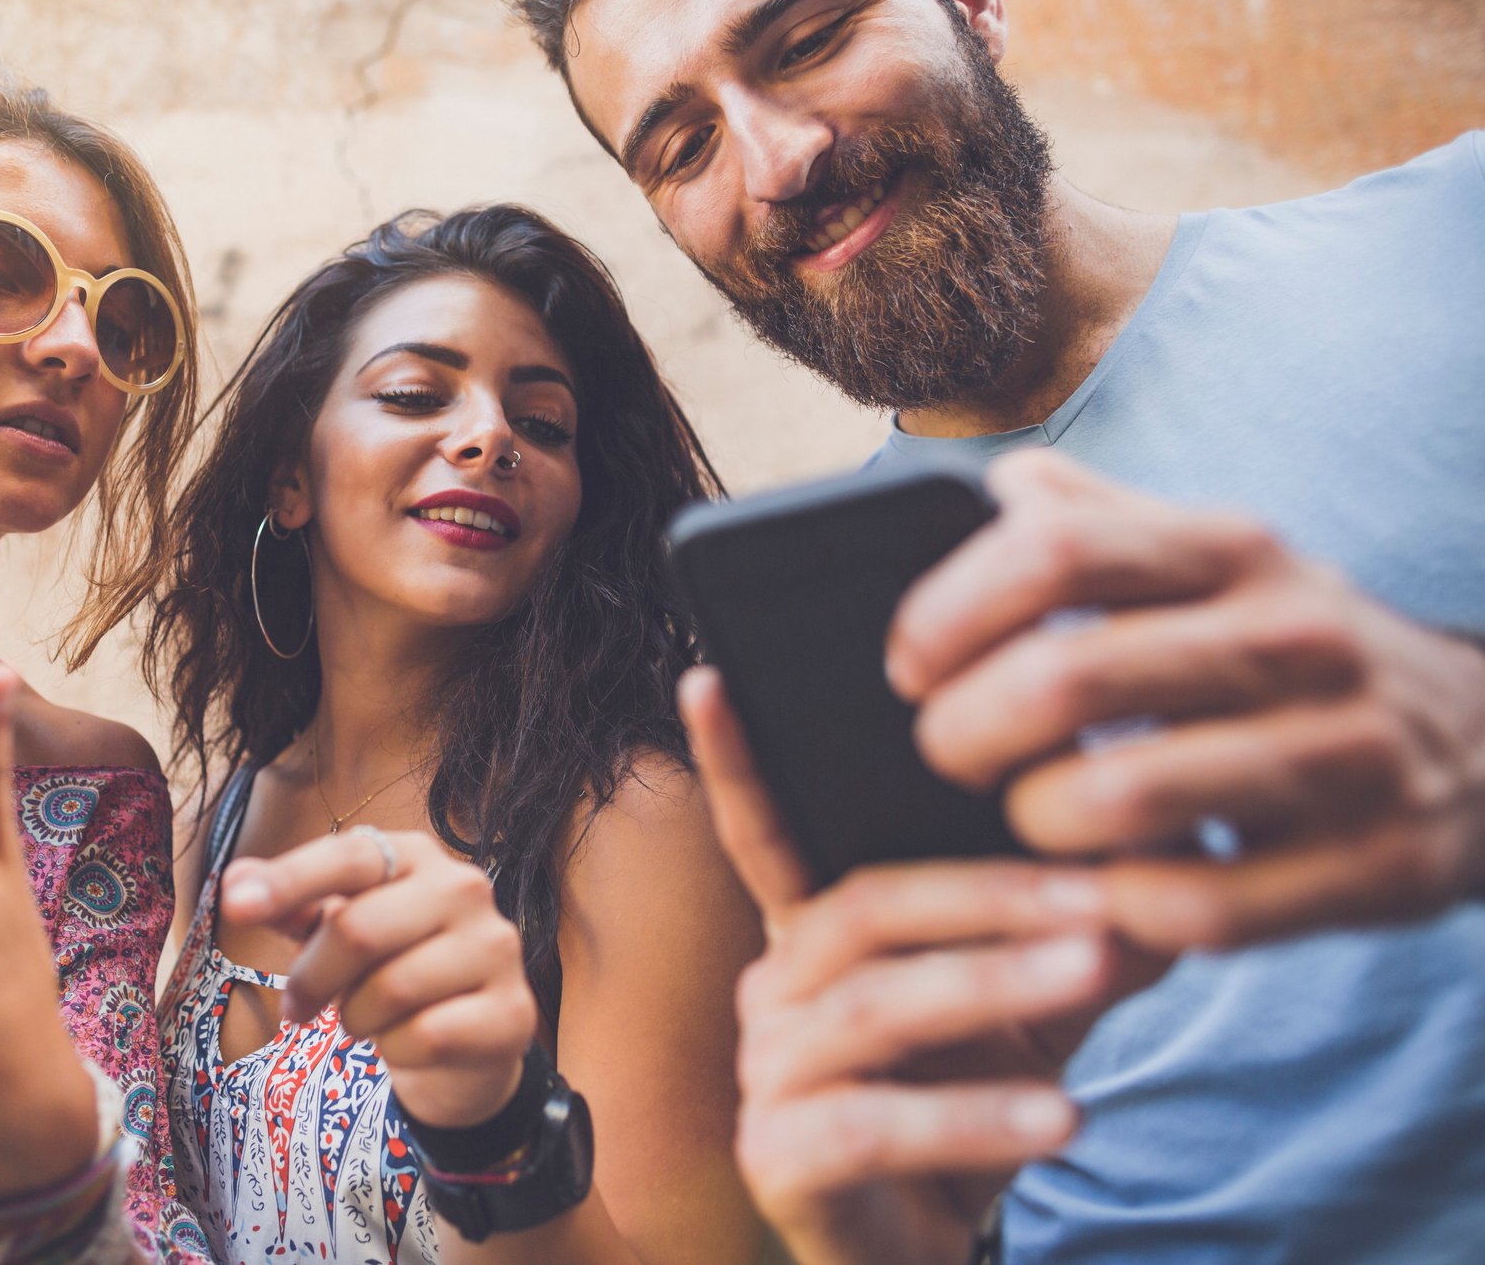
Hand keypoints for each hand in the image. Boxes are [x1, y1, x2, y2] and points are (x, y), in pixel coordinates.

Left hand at [223, 827, 536, 1129]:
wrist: (466, 1044)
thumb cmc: (391, 972)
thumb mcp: (339, 932)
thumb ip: (296, 905)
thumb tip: (237, 880)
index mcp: (417, 858)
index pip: (350, 856)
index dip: (291, 879)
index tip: (236, 904)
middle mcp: (465, 889)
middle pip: (358, 929)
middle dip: (312, 979)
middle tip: (295, 1008)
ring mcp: (495, 949)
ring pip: (389, 990)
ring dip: (356, 1018)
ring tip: (363, 1021)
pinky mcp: (512, 1011)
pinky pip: (426, 1036)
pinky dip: (397, 1050)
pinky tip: (406, 1044)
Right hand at [681, 667, 1160, 1264]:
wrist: (931, 1250)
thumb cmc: (975, 1106)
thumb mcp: (1042, 1014)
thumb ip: (1087, 937)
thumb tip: (1174, 861)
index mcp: (814, 936)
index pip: (763, 833)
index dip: (733, 759)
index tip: (708, 675)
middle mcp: (772, 987)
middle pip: (863, 909)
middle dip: (988, 895)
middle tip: (1099, 889)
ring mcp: (767, 1073)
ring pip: (873, 1005)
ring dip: (993, 984)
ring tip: (1094, 972)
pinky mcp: (782, 1158)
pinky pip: (875, 1123)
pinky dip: (976, 1114)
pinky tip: (1063, 1115)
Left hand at [890, 449, 1484, 949]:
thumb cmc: (1294, 657)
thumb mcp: (1221, 566)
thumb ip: (1106, 522)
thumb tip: (1001, 483)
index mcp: (1234, 549)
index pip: (1051, 552)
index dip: (948, 612)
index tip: (909, 668)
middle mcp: (1294, 636)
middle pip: (1065, 675)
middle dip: (963, 730)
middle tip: (945, 754)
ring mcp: (1344, 752)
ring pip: (1119, 797)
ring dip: (1033, 823)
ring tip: (1026, 821)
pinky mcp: (1374, 867)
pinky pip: (1198, 906)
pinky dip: (1119, 908)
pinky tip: (1104, 891)